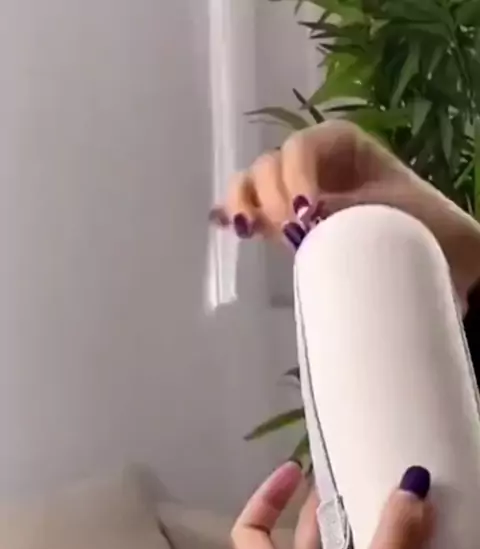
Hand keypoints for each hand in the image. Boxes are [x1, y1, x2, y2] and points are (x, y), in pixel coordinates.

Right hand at [211, 121, 479, 307]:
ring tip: (246, 229)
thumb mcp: (384, 208)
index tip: (306, 212)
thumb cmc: (413, 219)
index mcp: (337, 141)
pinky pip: (252, 211)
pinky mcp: (283, 219)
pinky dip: (237, 216)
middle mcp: (309, 160)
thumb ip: (341, 209)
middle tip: (293, 231)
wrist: (427, 247)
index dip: (296, 177)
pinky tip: (225, 227)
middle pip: (270, 166)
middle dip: (273, 196)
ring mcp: (291, 189)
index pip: (301, 148)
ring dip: (244, 205)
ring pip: (252, 185)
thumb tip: (302, 219)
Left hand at [231, 461, 436, 548]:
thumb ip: (395, 534)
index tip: (294, 470)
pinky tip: (409, 545)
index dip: (265, 497)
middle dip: (324, 508)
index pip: (249, 532)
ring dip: (358, 533)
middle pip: (300, 540)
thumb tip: (412, 482)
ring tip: (385, 504)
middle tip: (352, 479)